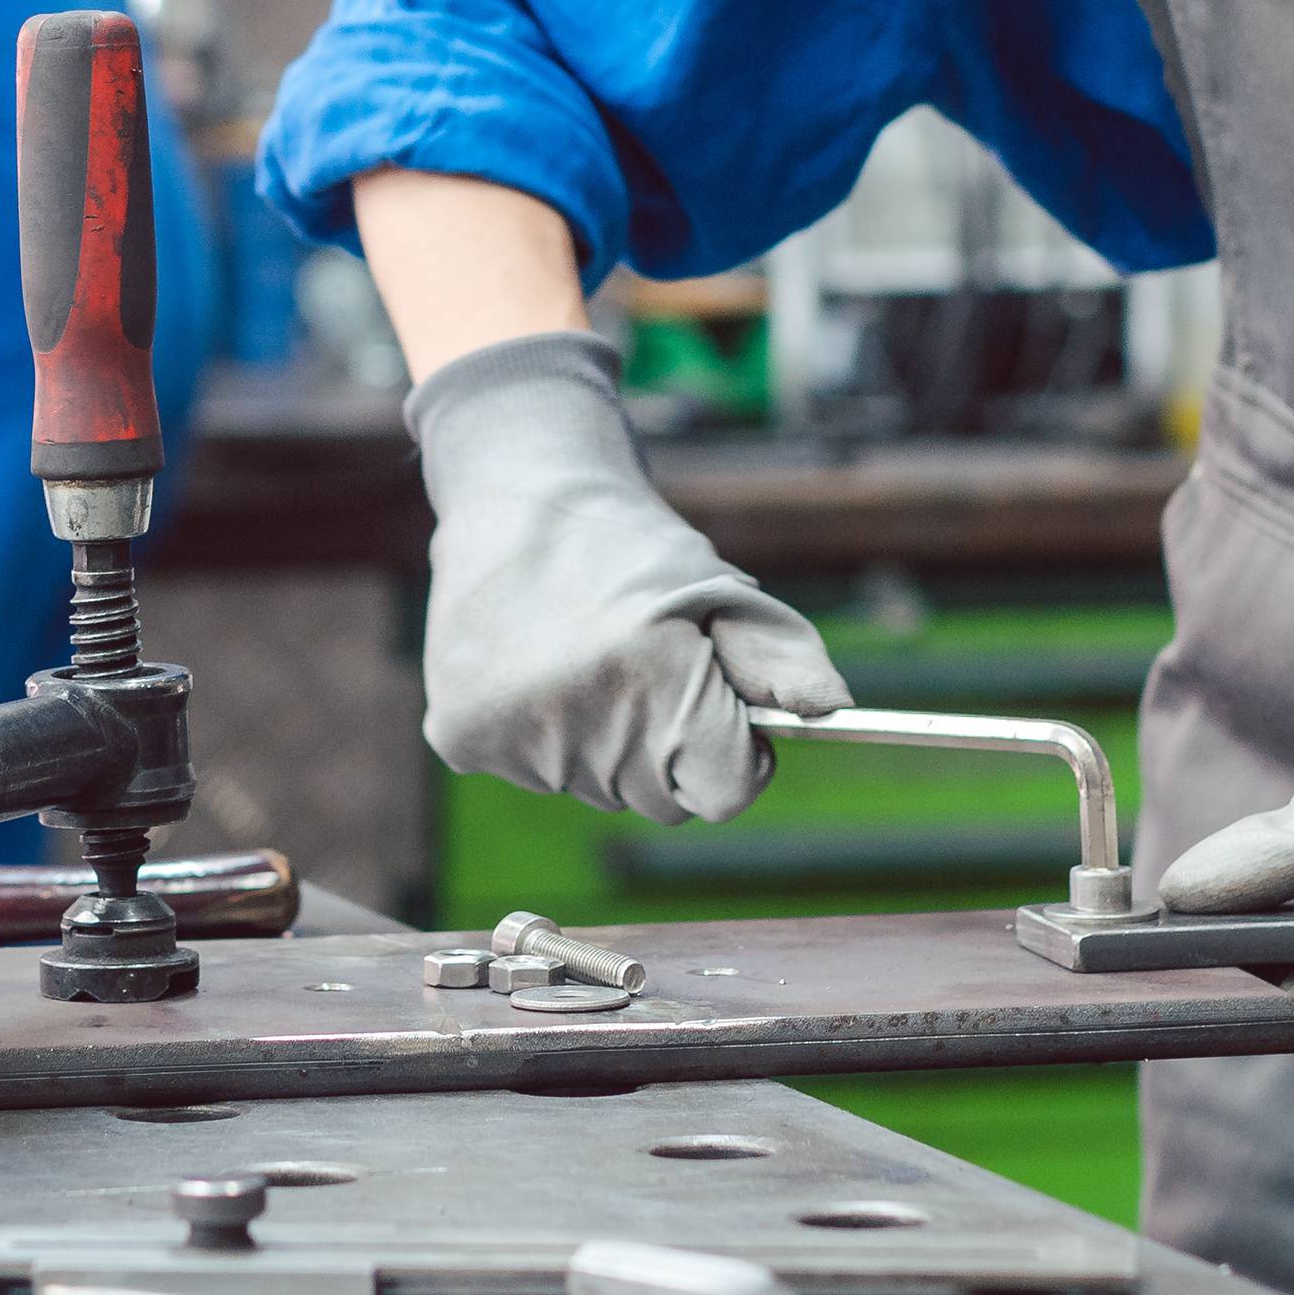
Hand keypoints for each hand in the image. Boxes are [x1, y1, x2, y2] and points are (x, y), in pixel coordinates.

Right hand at [406, 330, 850, 822]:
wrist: (519, 494)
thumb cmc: (637, 552)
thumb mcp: (726, 591)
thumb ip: (787, 661)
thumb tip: (832, 713)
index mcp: (659, 682)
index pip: (725, 794)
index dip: (737, 756)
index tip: (725, 716)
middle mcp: (582, 719)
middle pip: (661, 800)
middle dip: (670, 747)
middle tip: (647, 669)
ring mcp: (514, 734)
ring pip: (596, 789)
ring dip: (605, 742)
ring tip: (587, 659)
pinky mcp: (462, 735)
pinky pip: (534, 774)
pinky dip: (544, 736)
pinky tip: (538, 671)